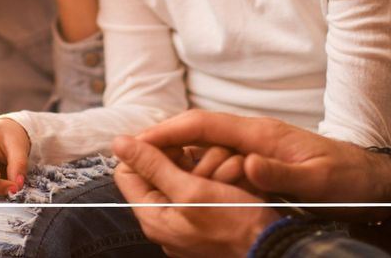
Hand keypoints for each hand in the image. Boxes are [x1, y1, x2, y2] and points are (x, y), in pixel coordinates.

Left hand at [113, 134, 281, 257]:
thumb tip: (119, 143)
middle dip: (184, 160)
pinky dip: (217, 177)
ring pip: (184, 175)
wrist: (272, 249)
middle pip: (158, 171)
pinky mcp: (205, 218)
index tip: (176, 144)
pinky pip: (203, 187)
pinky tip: (233, 180)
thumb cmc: (235, 224)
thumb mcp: (191, 190)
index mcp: (153, 215)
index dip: (147, 151)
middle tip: (207, 164)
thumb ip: (153, 166)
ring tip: (227, 175)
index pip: (127, 171)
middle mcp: (164, 219)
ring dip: (206, 167)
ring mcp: (185, 220)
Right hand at [133, 110, 390, 221]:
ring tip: (145, 170)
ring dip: (176, 154)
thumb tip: (247, 165)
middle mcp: (253, 135)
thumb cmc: (349, 180)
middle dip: (162, 141)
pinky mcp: (260, 160)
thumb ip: (282, 172)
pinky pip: (217, 158)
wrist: (373, 180)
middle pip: (195, 132)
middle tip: (128, 158)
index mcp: (261, 133)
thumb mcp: (319, 180)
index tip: (137, 141)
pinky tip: (183, 179)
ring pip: (204, 146)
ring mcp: (255, 146)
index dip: (167, 131)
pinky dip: (196, 165)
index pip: (202, 123)